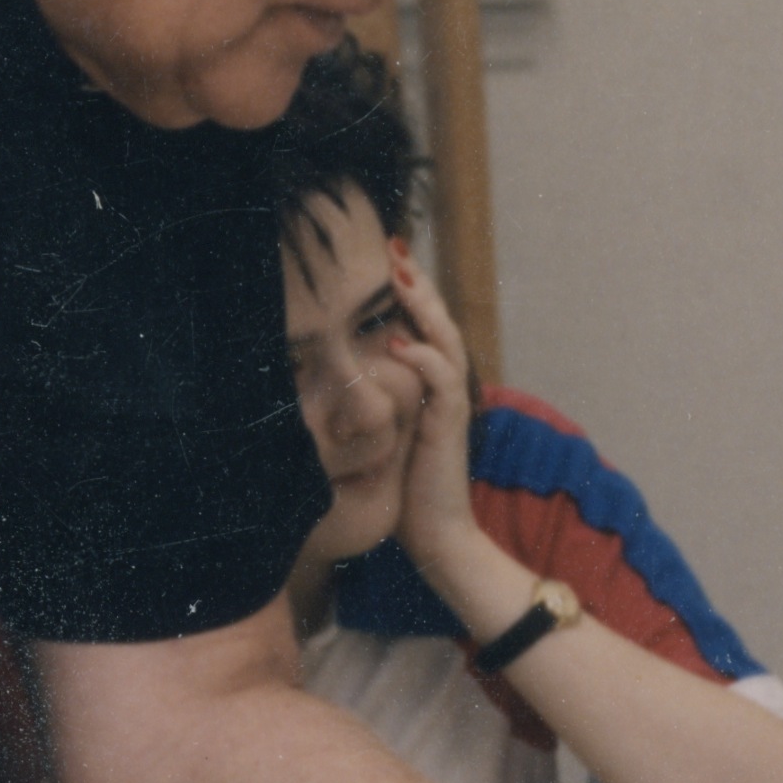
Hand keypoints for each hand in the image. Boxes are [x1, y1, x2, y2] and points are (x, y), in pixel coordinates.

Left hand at [384, 236, 484, 572]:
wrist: (435, 536)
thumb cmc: (401, 491)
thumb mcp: (378, 434)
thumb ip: (368, 400)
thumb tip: (331, 371)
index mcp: (431, 386)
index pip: (422, 326)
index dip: (407, 293)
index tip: (382, 258)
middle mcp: (446, 388)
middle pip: (438, 321)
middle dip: (416, 283)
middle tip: (394, 245)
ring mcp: (452, 404)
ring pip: (446, 340)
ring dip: (424, 307)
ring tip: (401, 276)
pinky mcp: (450, 426)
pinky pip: (442, 382)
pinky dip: (423, 359)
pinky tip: (398, 343)